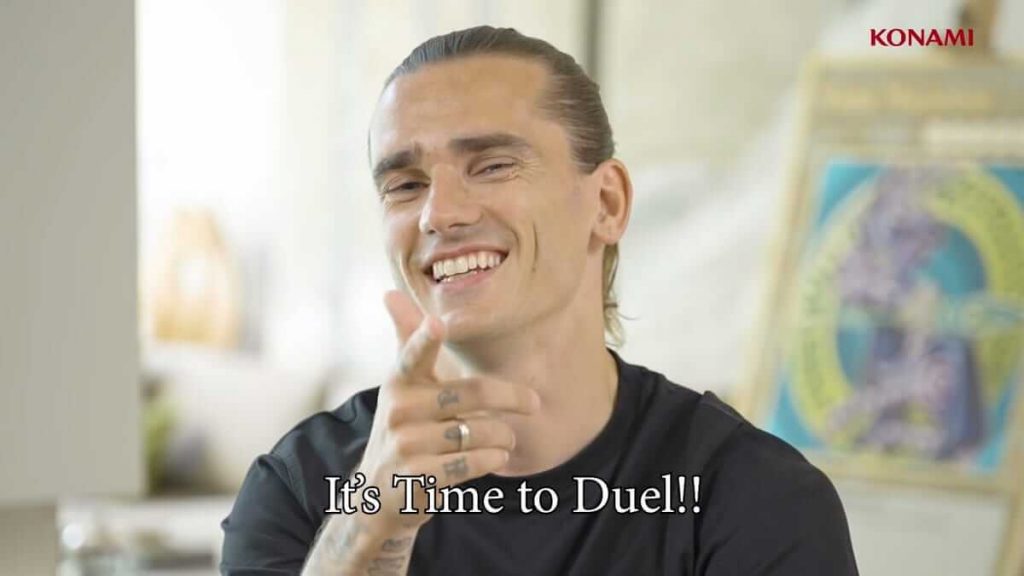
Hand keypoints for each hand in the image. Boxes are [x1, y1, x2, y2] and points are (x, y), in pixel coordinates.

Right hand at [354, 290, 540, 534]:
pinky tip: (496, 458)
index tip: (438, 324)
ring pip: (479, 431)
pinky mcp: (417, 477)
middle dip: (513, 398)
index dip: (425, 339)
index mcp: (399, 380)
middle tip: (534, 404)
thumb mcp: (402, 384)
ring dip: (504, 437)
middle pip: (473, 392)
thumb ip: (407, 340)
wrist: (378, 495)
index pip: (412, 354)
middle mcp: (398, 409)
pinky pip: (473, 463)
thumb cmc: (403, 427)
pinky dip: (493, 460)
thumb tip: (390, 292)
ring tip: (507, 440)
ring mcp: (405, 444)